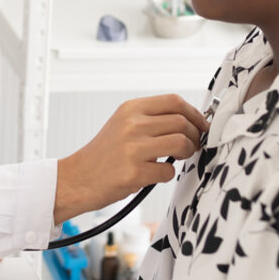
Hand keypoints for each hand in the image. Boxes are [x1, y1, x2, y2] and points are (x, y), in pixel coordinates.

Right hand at [53, 94, 209, 223]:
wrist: (77, 178)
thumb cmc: (103, 155)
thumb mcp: (123, 125)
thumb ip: (151, 120)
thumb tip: (189, 121)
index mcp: (130, 109)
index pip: (174, 101)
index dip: (194, 113)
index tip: (201, 125)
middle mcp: (132, 124)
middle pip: (182, 122)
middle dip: (195, 136)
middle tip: (191, 146)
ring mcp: (132, 148)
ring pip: (181, 143)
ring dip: (186, 153)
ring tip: (177, 158)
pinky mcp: (134, 172)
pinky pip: (168, 171)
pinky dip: (167, 175)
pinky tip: (154, 175)